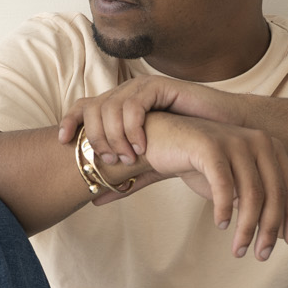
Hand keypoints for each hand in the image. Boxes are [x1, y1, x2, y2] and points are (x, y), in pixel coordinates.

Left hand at [58, 76, 238, 172]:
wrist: (225, 130)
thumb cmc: (190, 147)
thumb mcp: (149, 165)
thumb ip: (124, 179)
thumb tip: (94, 201)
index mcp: (120, 107)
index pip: (83, 107)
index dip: (69, 121)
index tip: (63, 143)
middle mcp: (127, 93)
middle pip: (92, 108)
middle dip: (95, 137)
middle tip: (108, 160)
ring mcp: (143, 87)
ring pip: (111, 107)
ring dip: (115, 136)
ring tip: (128, 158)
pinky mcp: (160, 86)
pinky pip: (135, 104)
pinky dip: (133, 128)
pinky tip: (141, 147)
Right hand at [139, 113, 287, 259]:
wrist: (164, 141)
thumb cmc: (203, 166)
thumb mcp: (236, 186)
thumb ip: (258, 203)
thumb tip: (281, 234)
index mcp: (272, 148)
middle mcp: (259, 141)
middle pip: (274, 193)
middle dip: (269, 229)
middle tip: (261, 255)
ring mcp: (235, 140)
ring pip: (252, 193)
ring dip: (247, 227)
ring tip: (239, 250)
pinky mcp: (209, 145)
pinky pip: (224, 184)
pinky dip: (224, 208)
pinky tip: (221, 225)